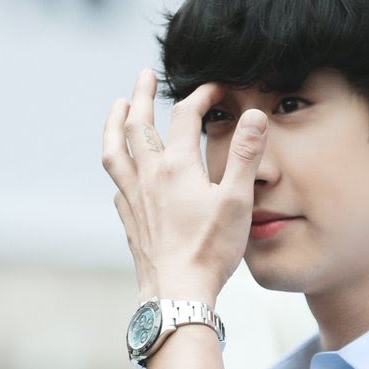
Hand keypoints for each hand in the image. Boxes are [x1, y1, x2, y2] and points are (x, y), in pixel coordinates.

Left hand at [102, 67, 267, 303]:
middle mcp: (149, 176)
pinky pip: (117, 183)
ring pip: (115, 150)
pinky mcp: (130, 219)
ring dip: (114, 123)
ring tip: (117, 107)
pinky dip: (119, 166)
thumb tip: (254, 115)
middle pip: (138, 123)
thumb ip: (244, 155)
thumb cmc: (210, 250)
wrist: (177, 292)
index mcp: (177, 166)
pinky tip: (124, 169)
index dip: (201, 95)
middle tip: (145, 75)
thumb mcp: (237, 200)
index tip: (216, 88)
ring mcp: (134, 198)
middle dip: (142, 94)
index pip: (185, 115)